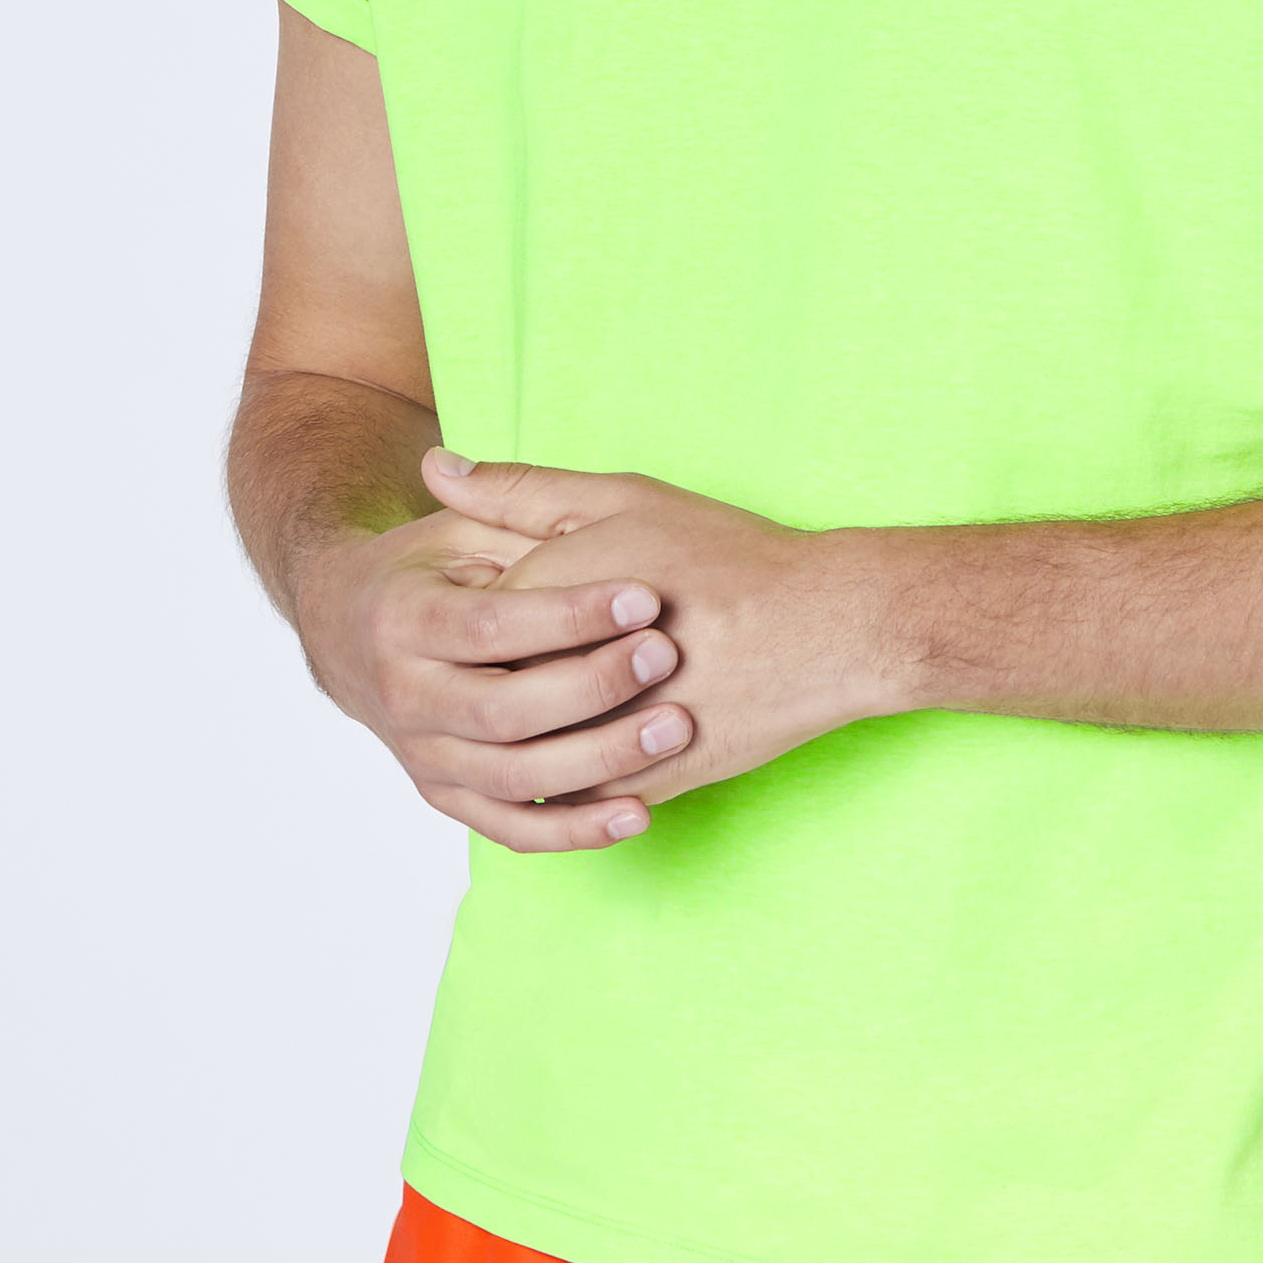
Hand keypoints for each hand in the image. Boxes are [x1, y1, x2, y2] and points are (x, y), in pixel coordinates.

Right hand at [289, 498, 698, 852]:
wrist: (360, 642)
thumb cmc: (433, 574)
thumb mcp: (460, 529)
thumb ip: (487, 503)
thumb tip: (443, 461)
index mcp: (403, 622)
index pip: (491, 627)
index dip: (569, 615)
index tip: (645, 596)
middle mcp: (403, 699)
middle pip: (503, 711)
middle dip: (592, 685)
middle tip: (668, 654)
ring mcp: (426, 757)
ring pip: (515, 778)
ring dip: (600, 760)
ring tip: (677, 727)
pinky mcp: (452, 798)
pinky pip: (515, 829)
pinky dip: (576, 831)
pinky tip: (640, 812)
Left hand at [421, 453, 899, 815]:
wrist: (825, 630)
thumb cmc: (726, 557)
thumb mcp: (620, 501)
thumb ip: (520, 490)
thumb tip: (437, 468)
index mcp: (541, 600)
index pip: (466, 625)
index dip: (484, 617)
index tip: (519, 611)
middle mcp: (560, 674)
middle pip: (491, 690)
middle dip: (508, 677)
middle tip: (549, 659)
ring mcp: (600, 737)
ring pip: (528, 751)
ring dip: (536, 732)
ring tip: (575, 699)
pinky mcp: (641, 781)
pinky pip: (579, 793)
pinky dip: (580, 772)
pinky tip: (601, 742)